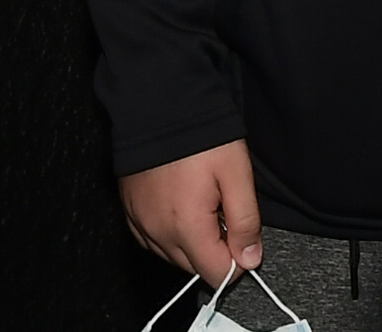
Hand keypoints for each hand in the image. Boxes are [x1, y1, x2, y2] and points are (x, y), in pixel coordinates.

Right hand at [120, 138, 261, 280]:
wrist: (159, 108)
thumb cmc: (200, 137)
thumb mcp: (237, 174)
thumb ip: (245, 222)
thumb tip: (250, 259)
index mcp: (186, 227)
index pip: (217, 273)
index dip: (239, 259)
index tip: (243, 233)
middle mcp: (158, 233)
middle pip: (195, 267)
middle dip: (216, 248)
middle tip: (223, 208)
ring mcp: (140, 223)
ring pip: (173, 255)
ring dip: (193, 241)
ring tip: (203, 201)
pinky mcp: (130, 212)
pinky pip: (153, 239)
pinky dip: (170, 231)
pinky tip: (182, 206)